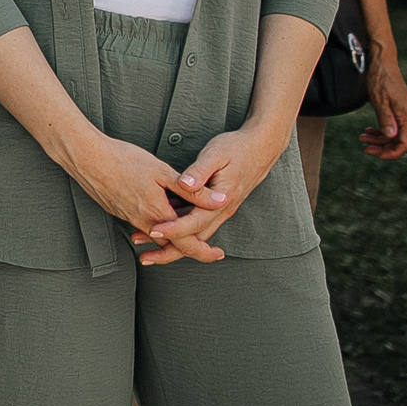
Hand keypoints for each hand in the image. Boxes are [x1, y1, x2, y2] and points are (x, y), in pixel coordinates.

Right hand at [59, 130, 227, 264]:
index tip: (218, 254)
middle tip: (209, 248)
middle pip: (172, 244)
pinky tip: (160, 209)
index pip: (186, 244)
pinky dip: (157, 224)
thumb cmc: (124, 160)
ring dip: (173, 234)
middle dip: (191, 248)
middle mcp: (143, 221)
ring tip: (187, 225)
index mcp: (158, 213)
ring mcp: (128, 218)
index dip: (205, 252)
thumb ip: (194, 190)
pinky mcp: (118, 211)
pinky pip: (142, 225)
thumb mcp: (164, 172)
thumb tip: (221, 200)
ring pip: (157, 234)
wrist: (87, 157)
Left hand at [134, 128, 288, 265]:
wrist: (261, 148)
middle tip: (145, 257)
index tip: (152, 230)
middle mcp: (221, 211)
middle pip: (195, 239)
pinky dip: (179, 228)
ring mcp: (220, 210)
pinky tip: (161, 224)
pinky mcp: (216, 206)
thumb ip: (199, 171)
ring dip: (173, 242)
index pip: (194, 222)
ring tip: (146, 244)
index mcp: (221, 200)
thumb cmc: (236, 148)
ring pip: (195, 234)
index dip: (173, 228)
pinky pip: (197, 223)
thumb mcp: (216, 154)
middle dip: (170, 249)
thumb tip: (184, 184)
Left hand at [357, 39, 406, 158]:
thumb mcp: (379, 100)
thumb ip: (386, 119)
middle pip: (400, 143)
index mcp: (406, 116)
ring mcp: (403, 114)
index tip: (374, 153)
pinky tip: (368, 130)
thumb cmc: (380, 79)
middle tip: (365, 148)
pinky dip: (380, 132)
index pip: (406, 144)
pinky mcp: (397, 111)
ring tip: (362, 137)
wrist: (382, 63)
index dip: (392, 153)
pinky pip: (392, 127)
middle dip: (383, 148)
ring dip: (379, 140)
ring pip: (394, 136)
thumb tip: (391, 136)